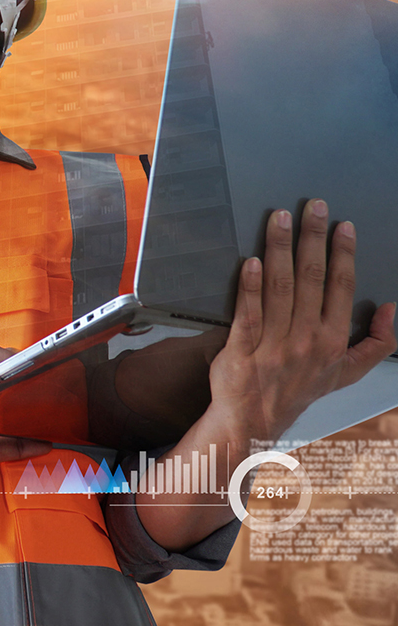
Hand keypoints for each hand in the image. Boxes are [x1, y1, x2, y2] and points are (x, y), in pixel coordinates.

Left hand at [210, 200, 396, 440]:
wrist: (255, 419)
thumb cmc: (300, 389)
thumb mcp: (348, 372)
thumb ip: (376, 343)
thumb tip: (393, 310)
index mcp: (332, 340)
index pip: (341, 287)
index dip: (343, 254)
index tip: (342, 225)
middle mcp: (306, 338)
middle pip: (311, 278)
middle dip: (313, 238)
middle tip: (313, 206)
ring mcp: (273, 343)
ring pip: (279, 288)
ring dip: (280, 249)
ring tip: (279, 218)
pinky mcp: (241, 348)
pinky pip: (248, 312)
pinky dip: (249, 286)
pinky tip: (251, 261)